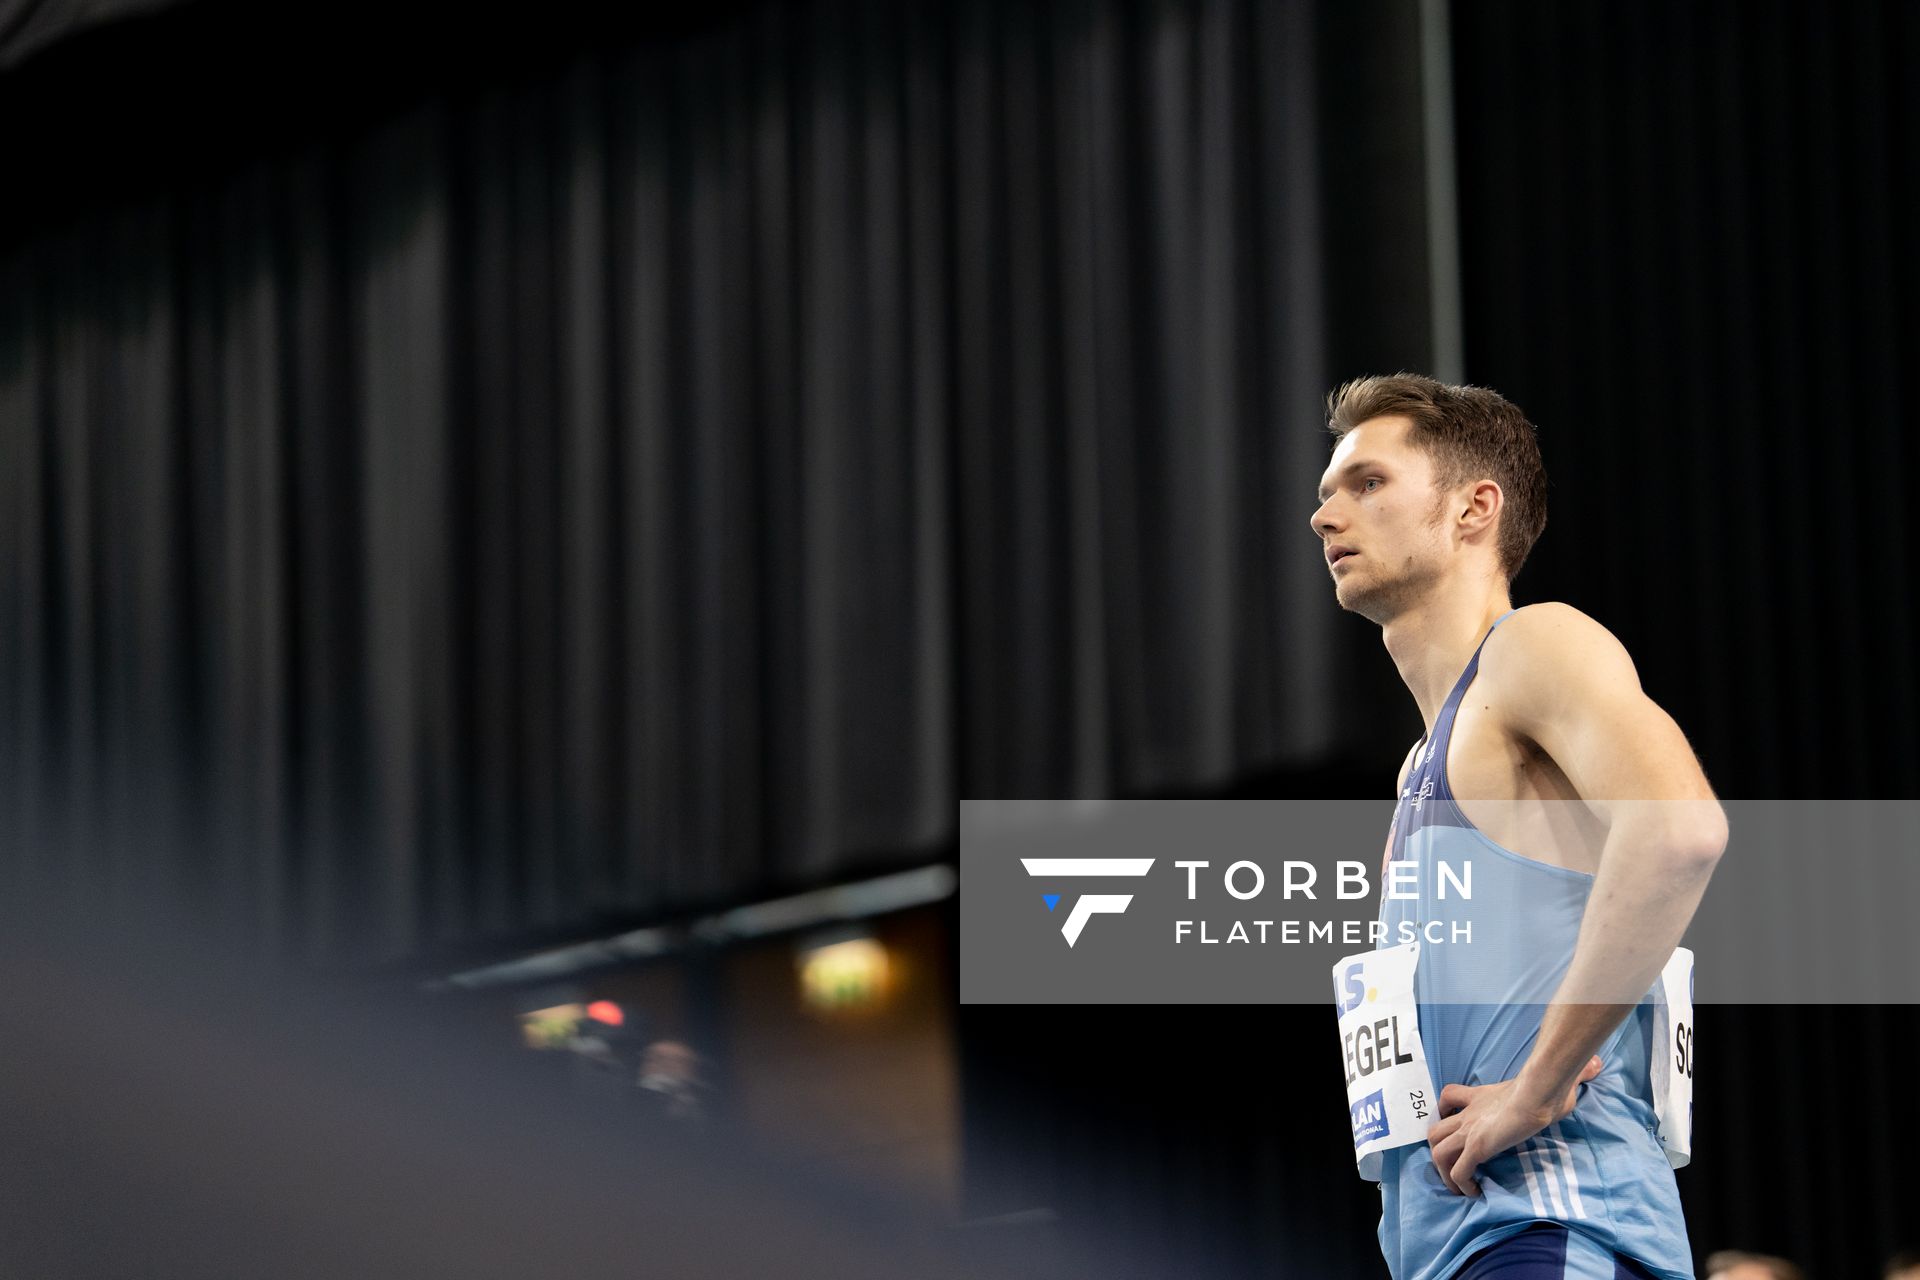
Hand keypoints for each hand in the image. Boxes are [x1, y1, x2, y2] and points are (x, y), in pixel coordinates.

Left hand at [1425, 1055, 1602, 1196]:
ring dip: (1445, 1173)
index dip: (1445, 1111)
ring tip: (1459, 1187)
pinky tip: (1475, 1191)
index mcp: (1481, 1097)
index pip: (1449, 1096)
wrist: (1539, 1093)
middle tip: (1454, 1165)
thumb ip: (1572, 1073)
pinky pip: (1458, 1172)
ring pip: (1437, 1153)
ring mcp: (1471, 1131)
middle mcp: (1470, 1115)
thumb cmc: (1547, 1086)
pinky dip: (1460, 1184)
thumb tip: (1595, 1065)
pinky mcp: (1477, 1147)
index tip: (1454, 1126)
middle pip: (1434, 1130)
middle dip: (1439, 1149)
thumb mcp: (1554, 1079)